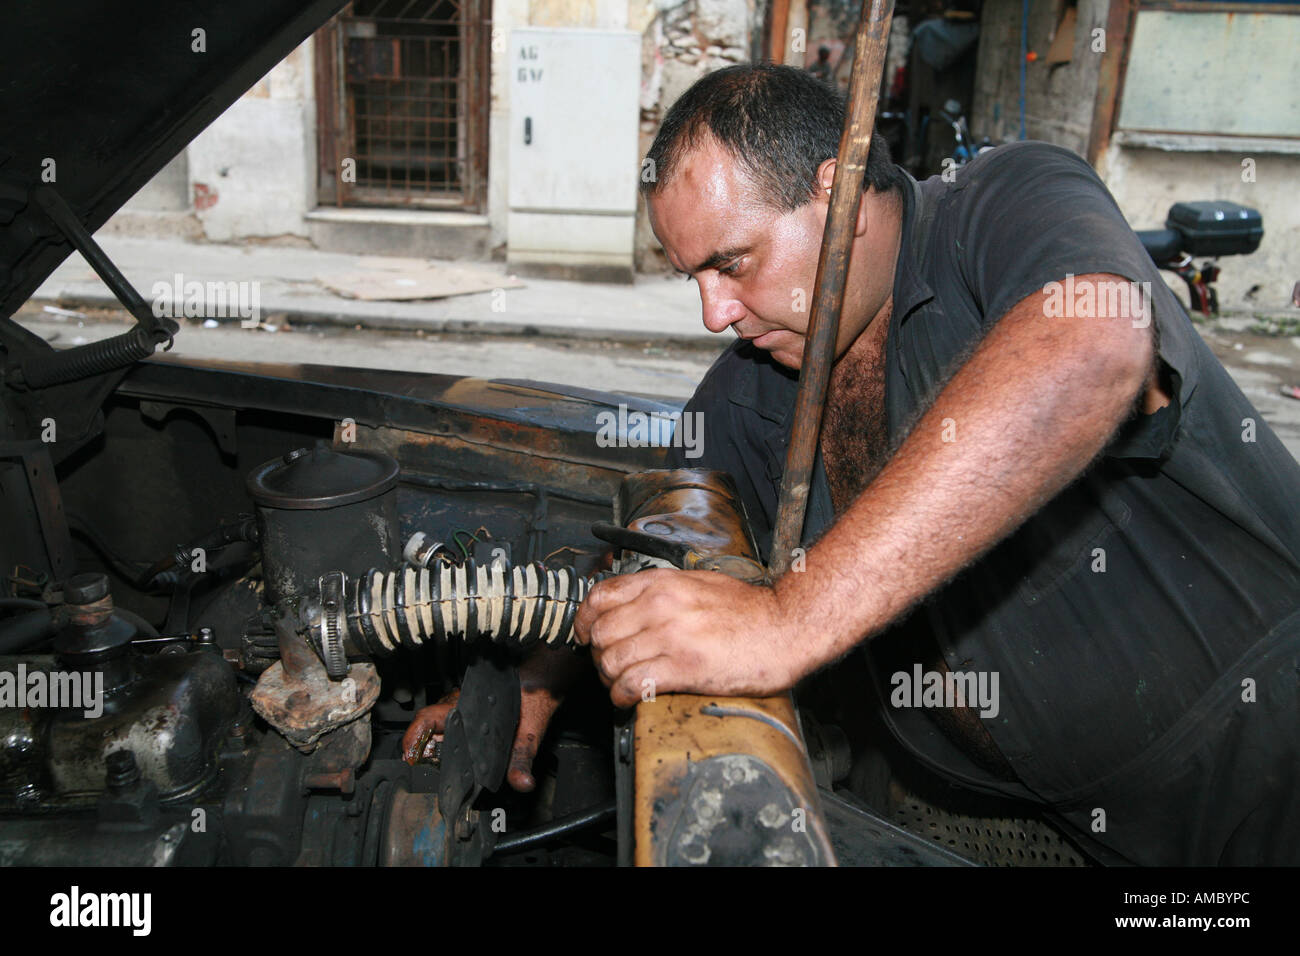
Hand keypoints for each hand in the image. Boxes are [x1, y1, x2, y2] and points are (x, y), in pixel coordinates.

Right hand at [401, 643, 578, 791]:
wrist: (545, 678)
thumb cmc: (535, 696)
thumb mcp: (529, 732)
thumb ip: (522, 759)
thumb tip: (521, 783)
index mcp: (467, 706)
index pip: (427, 718)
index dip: (413, 737)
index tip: (408, 756)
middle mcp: (460, 702)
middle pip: (430, 724)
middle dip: (425, 747)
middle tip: (429, 768)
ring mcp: (464, 701)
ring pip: (440, 721)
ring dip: (437, 742)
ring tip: (444, 764)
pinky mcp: (472, 703)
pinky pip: (452, 719)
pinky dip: (450, 736)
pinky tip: (461, 752)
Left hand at [573, 567, 802, 707]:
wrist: (787, 627)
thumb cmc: (749, 610)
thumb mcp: (698, 583)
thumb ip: (662, 592)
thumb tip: (632, 607)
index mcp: (663, 583)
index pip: (600, 596)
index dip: (585, 620)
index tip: (587, 635)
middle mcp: (661, 605)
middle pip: (600, 632)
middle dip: (598, 654)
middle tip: (610, 666)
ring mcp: (671, 635)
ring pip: (611, 660)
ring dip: (610, 678)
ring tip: (622, 684)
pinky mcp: (684, 667)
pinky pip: (633, 684)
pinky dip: (623, 696)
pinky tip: (631, 699)